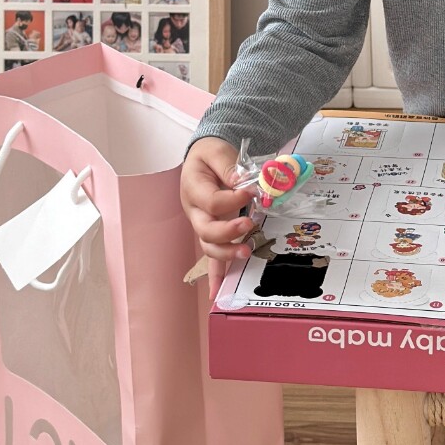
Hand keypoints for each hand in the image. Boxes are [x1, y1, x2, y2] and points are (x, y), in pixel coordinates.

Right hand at [180, 136, 254, 299]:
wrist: (204, 157)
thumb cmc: (210, 154)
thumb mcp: (217, 151)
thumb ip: (228, 165)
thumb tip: (241, 182)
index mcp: (194, 188)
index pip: (213, 201)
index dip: (233, 199)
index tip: (251, 192)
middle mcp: (195, 210)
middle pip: (206, 230)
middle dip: (228, 232)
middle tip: (248, 225)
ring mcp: (202, 223)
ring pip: (208, 246)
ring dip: (226, 253)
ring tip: (246, 252)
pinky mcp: (210, 231)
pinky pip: (211, 256)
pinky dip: (214, 275)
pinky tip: (216, 293)